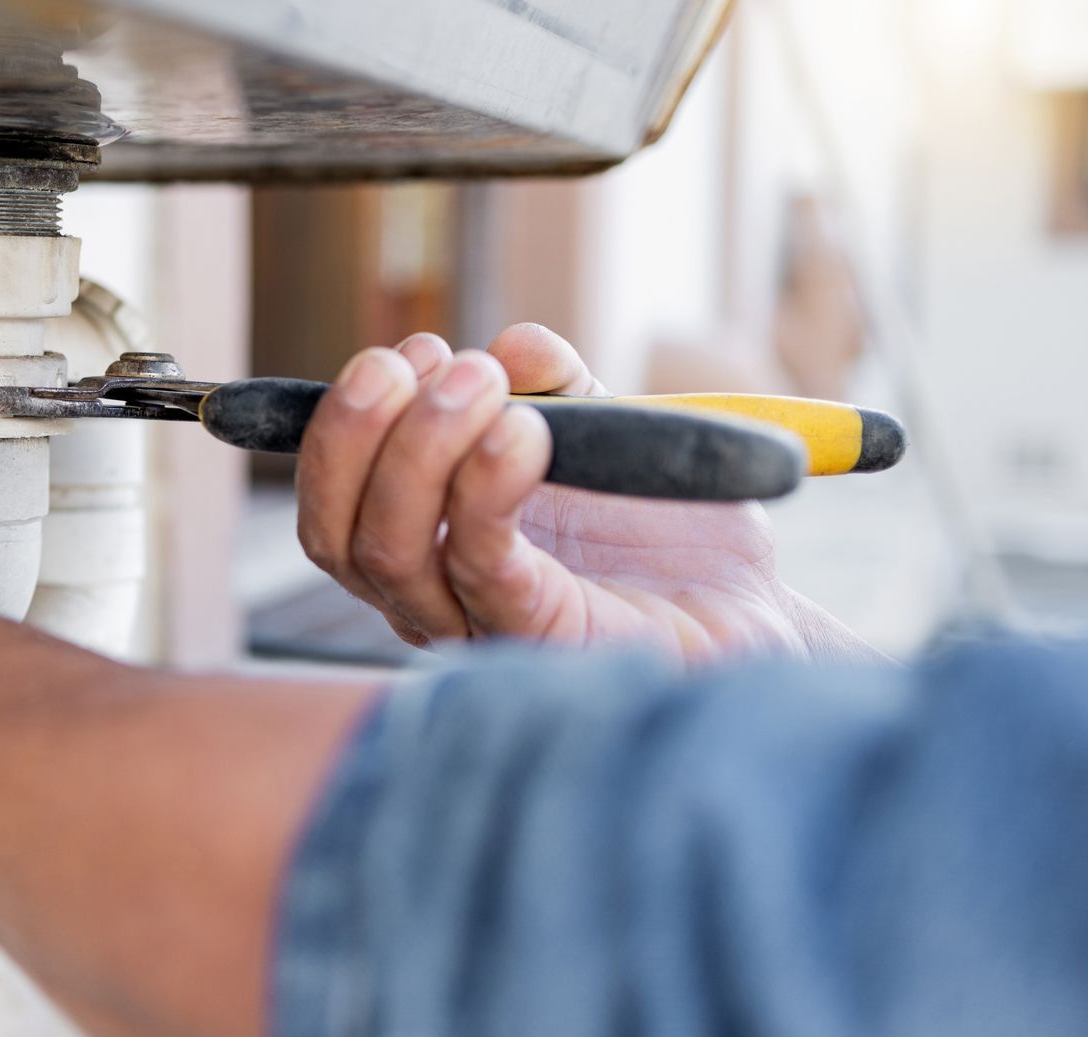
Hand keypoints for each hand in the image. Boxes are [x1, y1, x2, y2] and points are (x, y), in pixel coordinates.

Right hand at [296, 324, 864, 662]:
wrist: (752, 606)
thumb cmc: (666, 531)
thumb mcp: (602, 427)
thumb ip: (553, 385)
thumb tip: (512, 347)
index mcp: (426, 545)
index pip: (338, 499)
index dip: (347, 422)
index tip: (414, 352)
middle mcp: (431, 596)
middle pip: (335, 535)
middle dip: (355, 434)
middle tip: (420, 358)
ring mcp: (475, 624)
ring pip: (389, 554)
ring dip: (419, 451)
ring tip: (480, 384)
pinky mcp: (537, 638)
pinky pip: (482, 567)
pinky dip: (486, 491)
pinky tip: (522, 436)